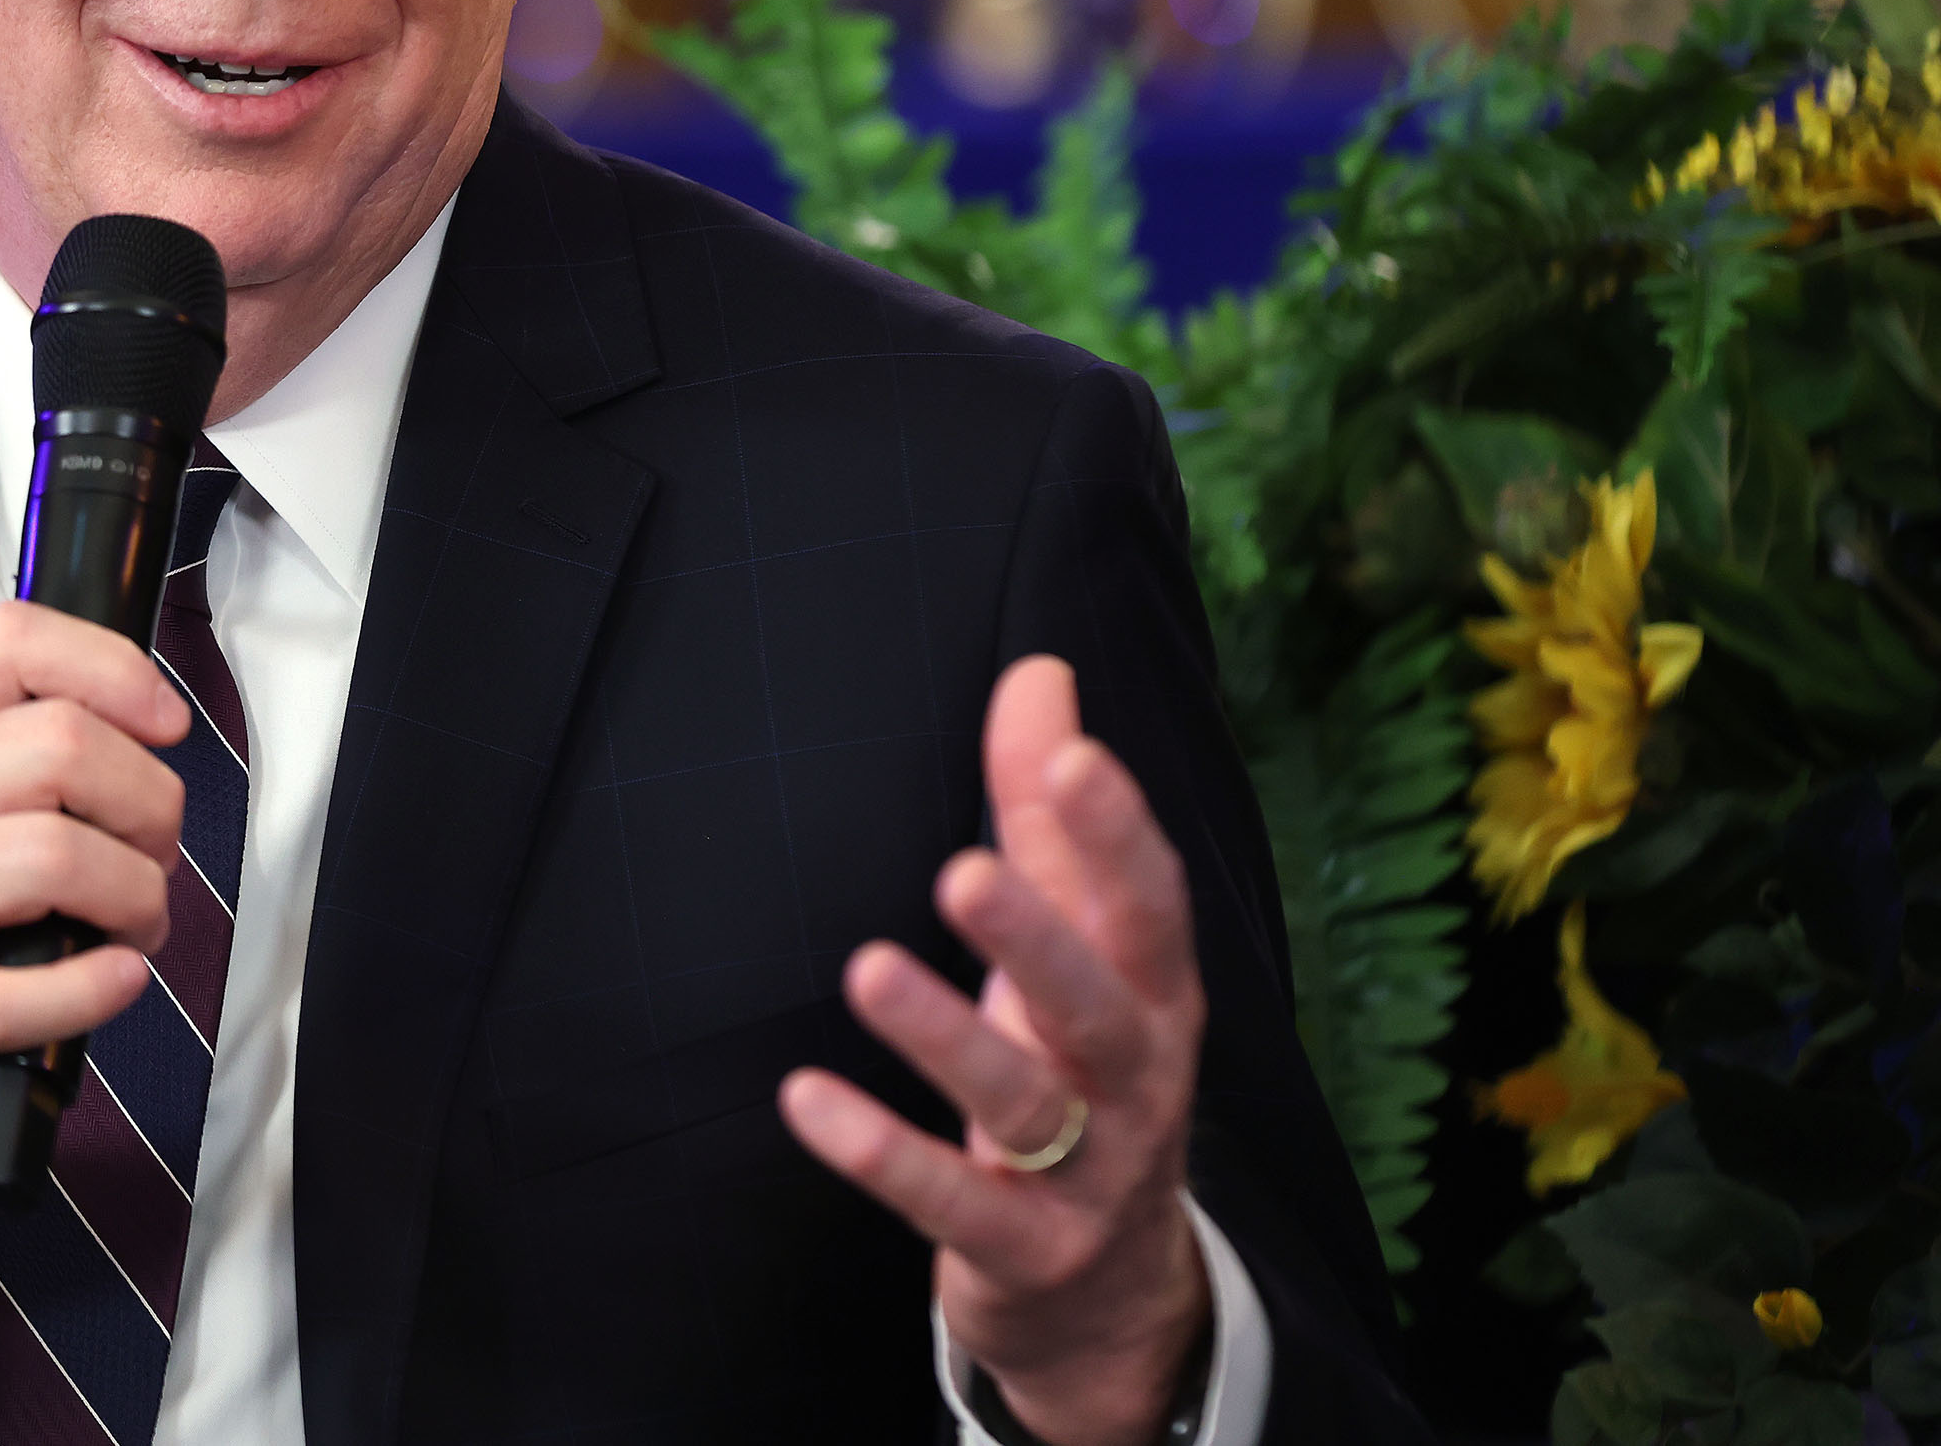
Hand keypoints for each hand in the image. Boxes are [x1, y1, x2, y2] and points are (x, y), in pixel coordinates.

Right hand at [0, 600, 187, 1352]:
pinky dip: (94, 989)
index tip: (163, 723)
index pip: (8, 640)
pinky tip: (111, 982)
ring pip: (56, 853)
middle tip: (152, 854)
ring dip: (135, 896)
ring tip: (133, 925)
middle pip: (62, 745)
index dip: (114, 669)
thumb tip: (129, 744)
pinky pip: (18, 990)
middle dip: (149, 804)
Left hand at [779, 656, 1209, 1445]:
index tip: (1075, 756)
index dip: (1119, 834)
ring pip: (1023, 1104)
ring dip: (944, 1038)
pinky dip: (881, 1153)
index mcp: (1158, 995)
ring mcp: (1089, 1175)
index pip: (1152, 906)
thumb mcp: (1078, 947)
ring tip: (866, 968)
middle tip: (962, 870)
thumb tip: (1039, 671)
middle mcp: (1138, 1080)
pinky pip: (951, 1202)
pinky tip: (803, 1098)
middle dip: (1037, 938)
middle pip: (1099, 1006)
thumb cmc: (1080, 1070)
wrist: (1110, 1291)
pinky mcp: (1025, 1249)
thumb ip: (1049, 816)